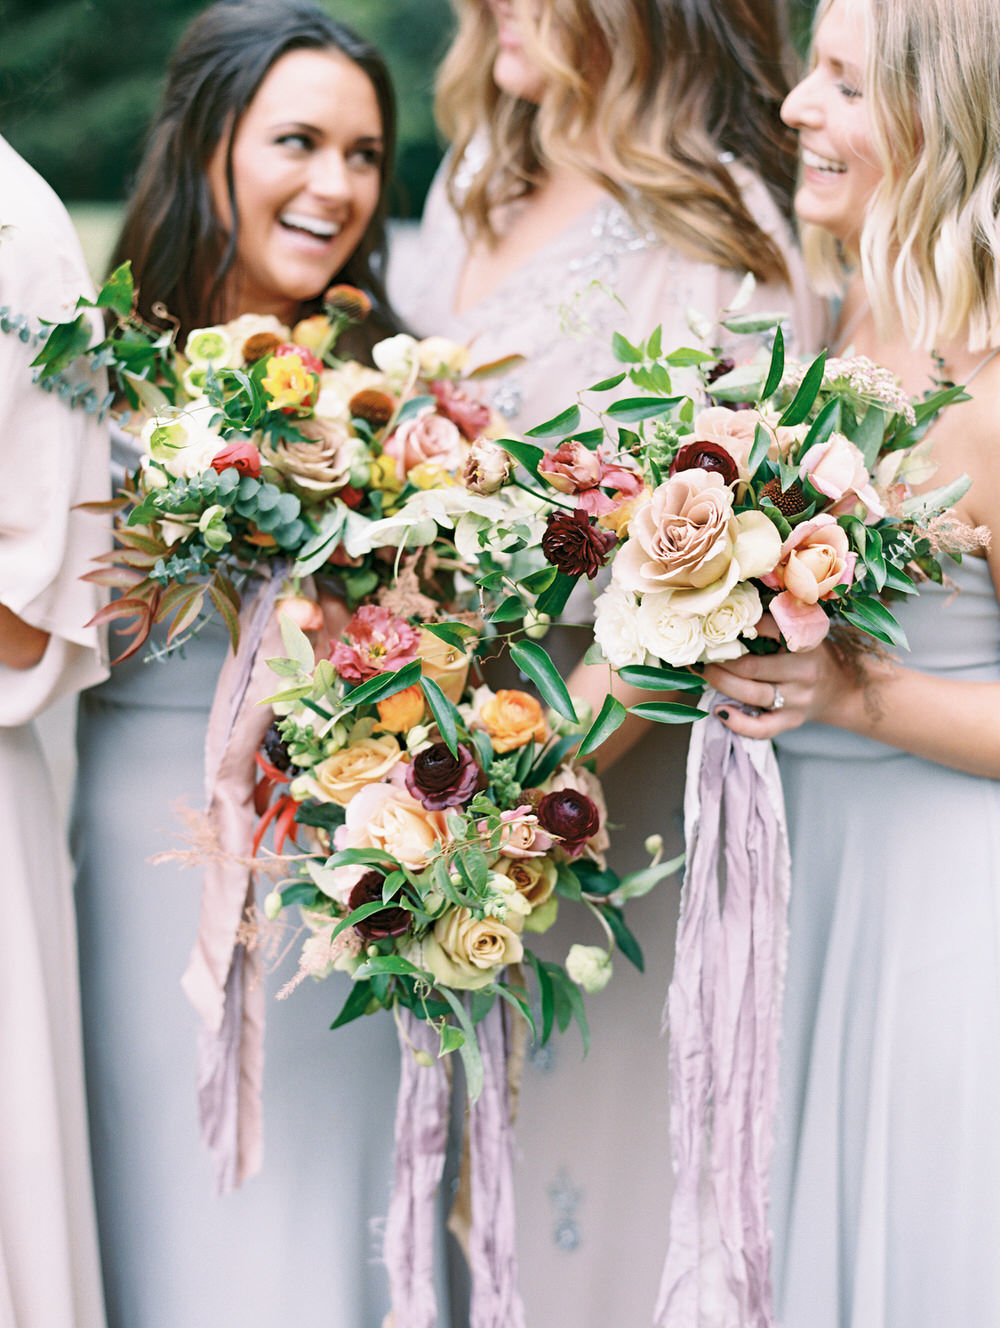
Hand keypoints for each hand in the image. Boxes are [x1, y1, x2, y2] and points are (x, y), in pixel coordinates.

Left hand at [700, 615, 853, 738]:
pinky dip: (738, 722)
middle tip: (702, 652)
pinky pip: (762, 728)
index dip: (741, 625)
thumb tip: (729, 613)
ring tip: (704, 672)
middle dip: (721, 660)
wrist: (840, 690)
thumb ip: (775, 624)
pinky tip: (720, 710)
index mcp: (806, 644)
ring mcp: (797, 700)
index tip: (717, 621)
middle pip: (753, 667)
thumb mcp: (803, 634)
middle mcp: (803, 672)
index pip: (771, 629)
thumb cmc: (810, 656)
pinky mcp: (791, 721)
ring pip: (752, 694)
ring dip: (722, 683)